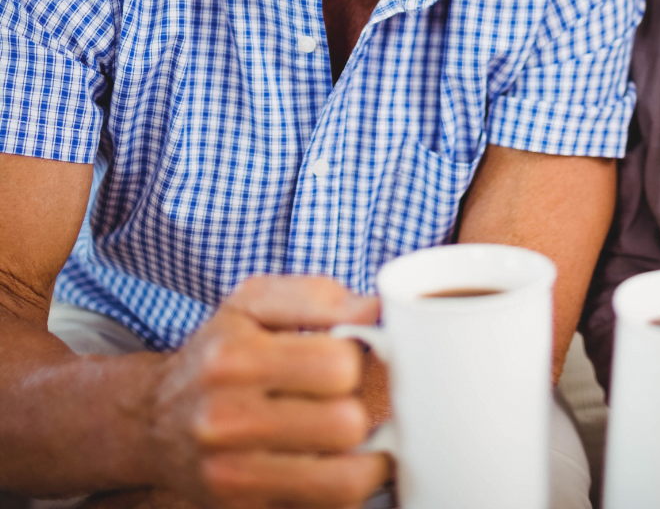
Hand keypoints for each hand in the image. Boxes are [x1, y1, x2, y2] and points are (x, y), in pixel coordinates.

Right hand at [146, 275, 388, 508]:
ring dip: (369, 457)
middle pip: (346, 424)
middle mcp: (226, 422)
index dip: (362, 359)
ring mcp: (232, 478)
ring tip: (361, 435)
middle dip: (365, 407)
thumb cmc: (220, 351)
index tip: (356, 358)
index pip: (339, 366)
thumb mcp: (255, 302)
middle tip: (359, 398)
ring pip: (345, 482)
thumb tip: (380, 311)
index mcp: (234, 359)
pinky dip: (345, 489)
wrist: (152, 421)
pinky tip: (336, 463)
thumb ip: (320, 297)